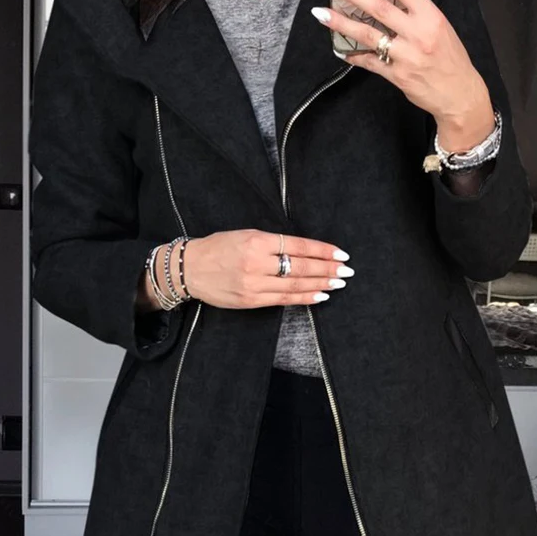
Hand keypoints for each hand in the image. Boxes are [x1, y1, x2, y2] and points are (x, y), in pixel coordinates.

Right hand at [146, 230, 354, 309]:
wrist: (190, 269)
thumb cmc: (219, 248)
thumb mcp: (246, 235)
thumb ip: (273, 243)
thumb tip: (306, 251)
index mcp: (256, 241)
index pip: (298, 246)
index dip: (322, 251)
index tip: (340, 254)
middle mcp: (256, 262)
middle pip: (301, 267)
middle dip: (327, 269)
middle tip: (346, 271)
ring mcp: (253, 284)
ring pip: (295, 285)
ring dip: (320, 284)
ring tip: (338, 283)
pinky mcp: (250, 300)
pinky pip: (283, 300)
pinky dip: (304, 297)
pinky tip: (319, 295)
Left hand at [313, 0, 495, 148]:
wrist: (459, 95)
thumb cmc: (451, 59)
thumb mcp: (441, 27)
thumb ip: (418, 11)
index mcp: (431, 16)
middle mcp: (418, 34)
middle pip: (379, 7)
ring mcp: (405, 56)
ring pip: (368, 34)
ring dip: (341, 22)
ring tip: (320, 12)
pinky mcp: (396, 76)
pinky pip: (369, 62)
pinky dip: (354, 55)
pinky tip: (339, 48)